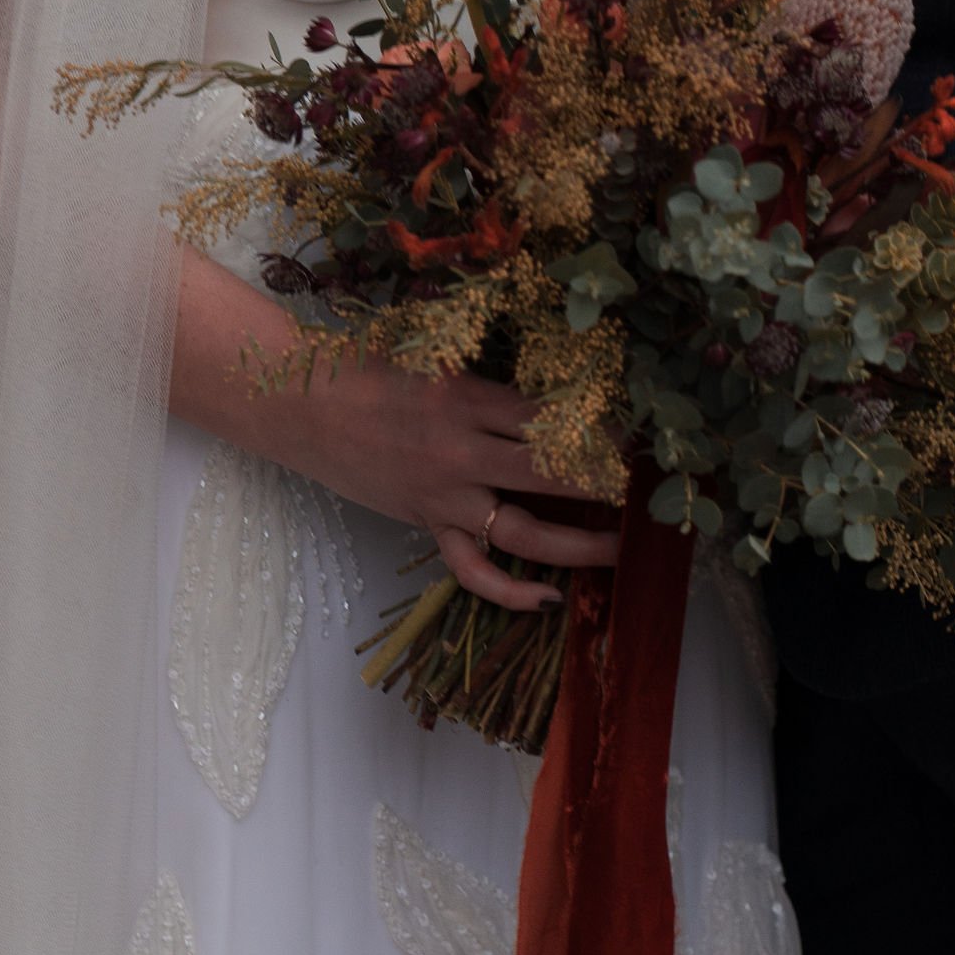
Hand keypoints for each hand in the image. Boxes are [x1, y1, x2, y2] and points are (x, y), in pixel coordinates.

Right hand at [169, 254, 620, 613]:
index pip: (552, 418)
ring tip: (622, 550)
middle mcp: (463, 449)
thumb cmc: (370, 370)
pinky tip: (547, 598)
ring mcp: (445, 493)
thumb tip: (558, 382)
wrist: (302, 406)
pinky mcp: (427, 523)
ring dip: (579, 543)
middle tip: (651, 493)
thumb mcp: (437, 356)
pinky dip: (509, 588)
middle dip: (607, 485)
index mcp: (470, 397)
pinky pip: (472, 568)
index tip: (643, 436)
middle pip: (552, 473)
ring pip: (524, 529)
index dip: (603, 430)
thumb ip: (492, 376)